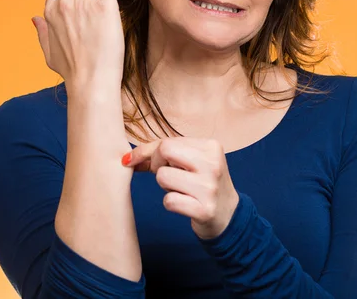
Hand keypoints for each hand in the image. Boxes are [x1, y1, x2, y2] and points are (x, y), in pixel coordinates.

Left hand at [121, 137, 239, 239]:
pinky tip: (185, 204)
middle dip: (157, 164)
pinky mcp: (205, 210)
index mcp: (211, 147)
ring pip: (163, 177)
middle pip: (164, 151)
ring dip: (165, 186)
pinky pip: (169, 201)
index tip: (132, 159)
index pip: (167, 142)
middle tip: (168, 174)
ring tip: (181, 189)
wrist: (229, 215)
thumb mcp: (191, 162)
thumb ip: (164, 155)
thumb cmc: (202, 183)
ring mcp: (210, 187)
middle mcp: (213, 164)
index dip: (147, 151)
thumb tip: (127, 158)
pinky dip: (170, 203)